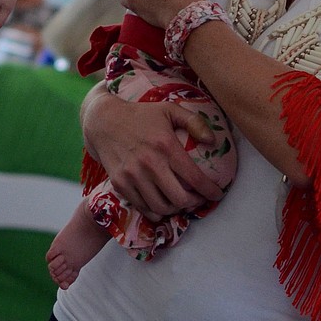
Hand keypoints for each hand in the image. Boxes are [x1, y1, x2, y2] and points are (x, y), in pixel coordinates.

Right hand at [82, 91, 224, 220]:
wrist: (103, 121)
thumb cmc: (141, 115)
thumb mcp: (169, 109)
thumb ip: (194, 122)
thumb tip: (213, 140)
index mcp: (165, 146)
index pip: (194, 178)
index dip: (210, 191)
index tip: (217, 194)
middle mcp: (149, 163)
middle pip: (179, 199)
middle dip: (194, 203)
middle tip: (198, 198)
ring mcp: (132, 176)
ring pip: (161, 208)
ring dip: (176, 209)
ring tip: (181, 202)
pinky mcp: (120, 184)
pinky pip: (143, 208)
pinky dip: (156, 211)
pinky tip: (163, 204)